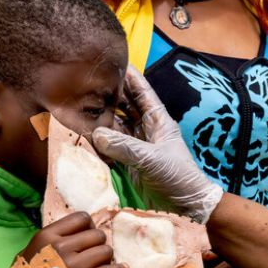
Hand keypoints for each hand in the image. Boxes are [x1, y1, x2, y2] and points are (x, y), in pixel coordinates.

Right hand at [0, 212, 127, 267]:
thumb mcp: (29, 251)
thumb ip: (51, 240)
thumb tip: (72, 234)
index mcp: (47, 235)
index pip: (82, 218)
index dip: (89, 227)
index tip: (88, 238)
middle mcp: (60, 247)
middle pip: (97, 235)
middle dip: (99, 244)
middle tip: (95, 255)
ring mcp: (72, 266)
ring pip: (106, 251)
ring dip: (106, 259)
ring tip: (101, 266)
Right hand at [92, 65, 222, 222]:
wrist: (187, 207)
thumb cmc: (178, 177)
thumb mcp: (152, 159)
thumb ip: (125, 147)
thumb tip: (98, 133)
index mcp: (158, 120)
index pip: (142, 92)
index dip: (129, 76)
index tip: (112, 61)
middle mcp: (147, 129)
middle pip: (125, 106)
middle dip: (108, 96)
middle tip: (86, 85)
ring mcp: (138, 145)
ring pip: (115, 126)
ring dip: (101, 119)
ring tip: (80, 107)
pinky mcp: (131, 162)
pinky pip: (112, 147)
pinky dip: (100, 142)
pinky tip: (85, 134)